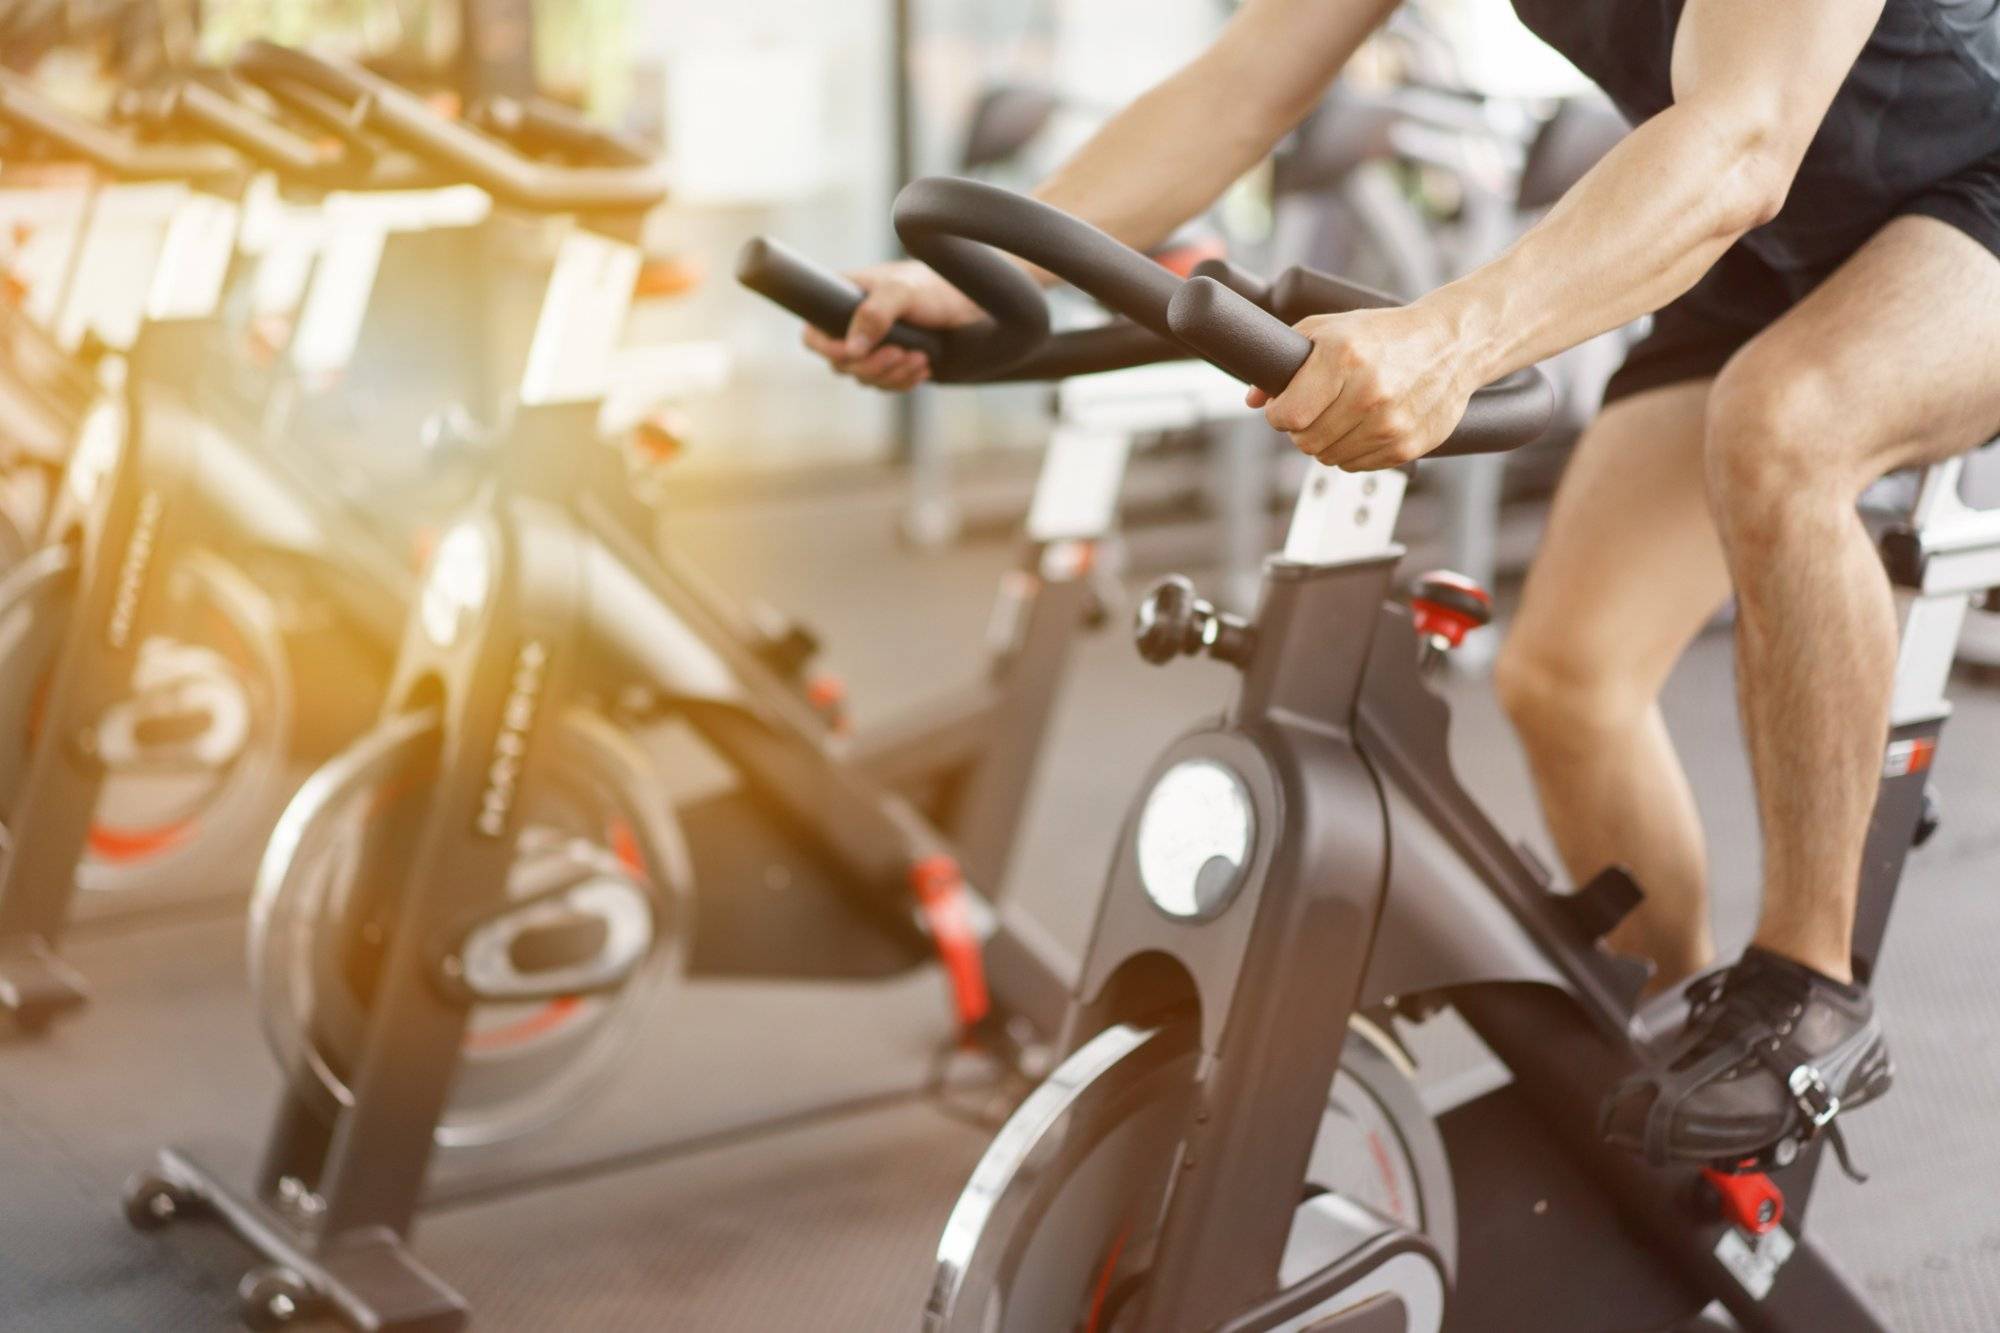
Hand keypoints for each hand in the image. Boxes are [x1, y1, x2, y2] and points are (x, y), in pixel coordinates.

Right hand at [800, 260, 984, 391]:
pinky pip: (887, 384)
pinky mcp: (893, 363)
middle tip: (901, 352)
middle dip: (872, 365)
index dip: (828, 349)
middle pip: (841, 364)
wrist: (970, 301)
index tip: (855, 353)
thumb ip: (874, 314)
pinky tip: (924, 367)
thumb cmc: (934, 286)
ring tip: (920, 357)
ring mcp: (873, 346)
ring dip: (893, 374)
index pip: (814, 334)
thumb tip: (851, 350)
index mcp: (843, 300)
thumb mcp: (903, 291)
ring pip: (866, 378)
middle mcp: (853, 325)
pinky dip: (904, 381)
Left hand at [1249, 301, 1479, 470]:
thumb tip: (1253, 398)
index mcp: (1344, 357)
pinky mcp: (1407, 446)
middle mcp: (1368, 392)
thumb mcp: (1331, 330)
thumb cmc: (1386, 335)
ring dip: (1326, 442)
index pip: (1288, 415)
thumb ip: (1286, 358)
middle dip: (1301, 429)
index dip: (1278, 415)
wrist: (1451, 344)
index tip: (1283, 407)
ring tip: (1343, 415)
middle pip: (1305, 441)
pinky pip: (1357, 466)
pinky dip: (1353, 452)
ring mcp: (1389, 423)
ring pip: (1329, 458)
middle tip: (1314, 410)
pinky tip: (1364, 426)